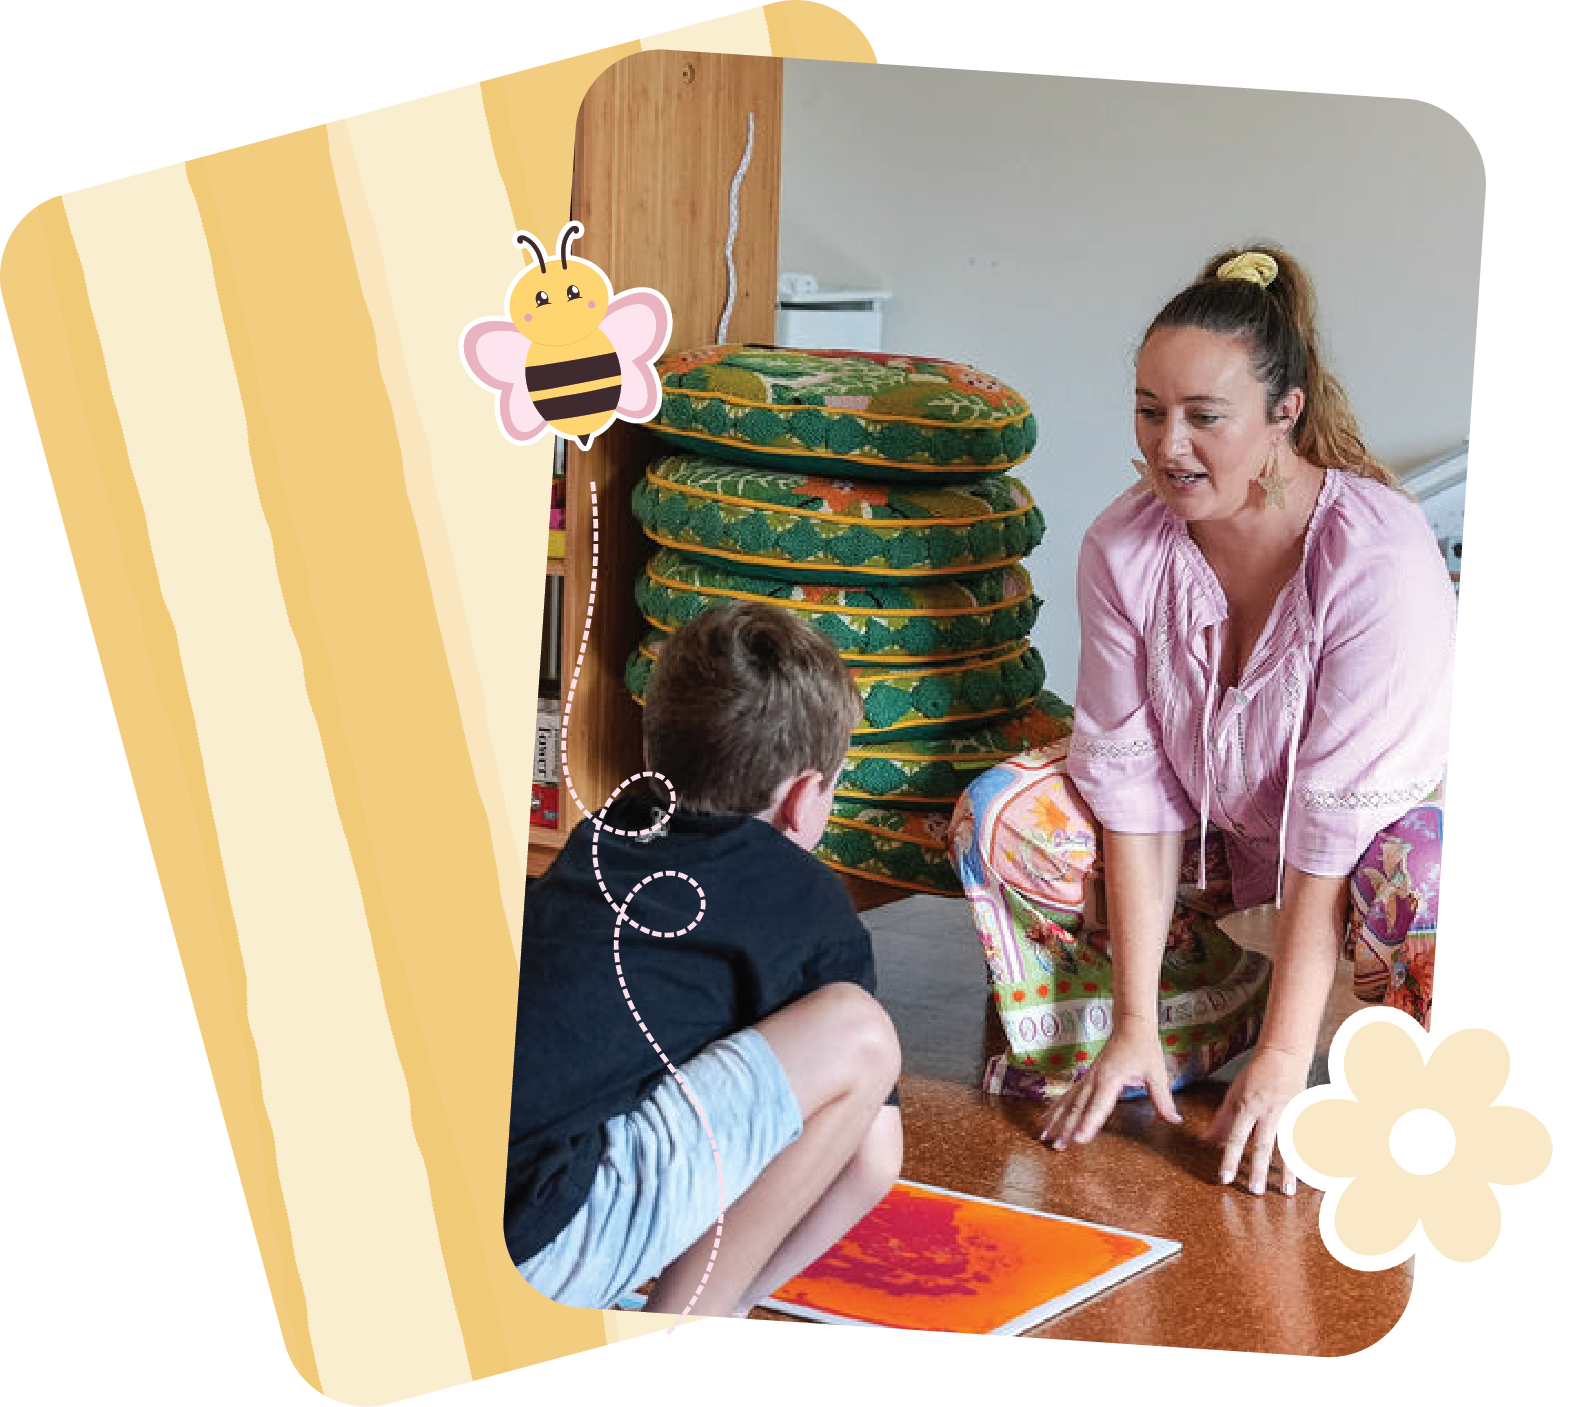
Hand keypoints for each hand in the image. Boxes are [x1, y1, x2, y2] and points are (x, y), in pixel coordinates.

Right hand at [1041, 1022, 1181, 1149]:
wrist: (1130, 1025)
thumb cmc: (1144, 1048)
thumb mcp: (1157, 1073)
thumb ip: (1163, 1099)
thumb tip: (1175, 1121)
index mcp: (1111, 1079)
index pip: (1098, 1106)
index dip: (1089, 1123)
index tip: (1079, 1139)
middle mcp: (1095, 1079)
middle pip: (1078, 1107)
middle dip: (1066, 1127)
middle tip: (1056, 1145)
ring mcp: (1088, 1078)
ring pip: (1069, 1102)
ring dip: (1056, 1120)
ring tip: (1044, 1136)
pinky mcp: (1086, 1078)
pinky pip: (1068, 1095)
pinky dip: (1057, 1108)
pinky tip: (1047, 1118)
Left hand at [1206, 1046, 1310, 1194]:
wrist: (1284, 1055)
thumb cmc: (1255, 1074)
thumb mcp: (1233, 1093)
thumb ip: (1222, 1119)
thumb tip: (1206, 1140)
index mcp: (1249, 1106)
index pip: (1236, 1137)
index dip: (1230, 1158)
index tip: (1225, 1179)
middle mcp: (1269, 1112)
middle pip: (1263, 1145)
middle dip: (1259, 1170)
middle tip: (1256, 1192)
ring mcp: (1290, 1113)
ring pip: (1289, 1146)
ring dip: (1288, 1171)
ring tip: (1287, 1192)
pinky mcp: (1305, 1114)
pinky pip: (1307, 1139)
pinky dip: (1308, 1157)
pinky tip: (1309, 1174)